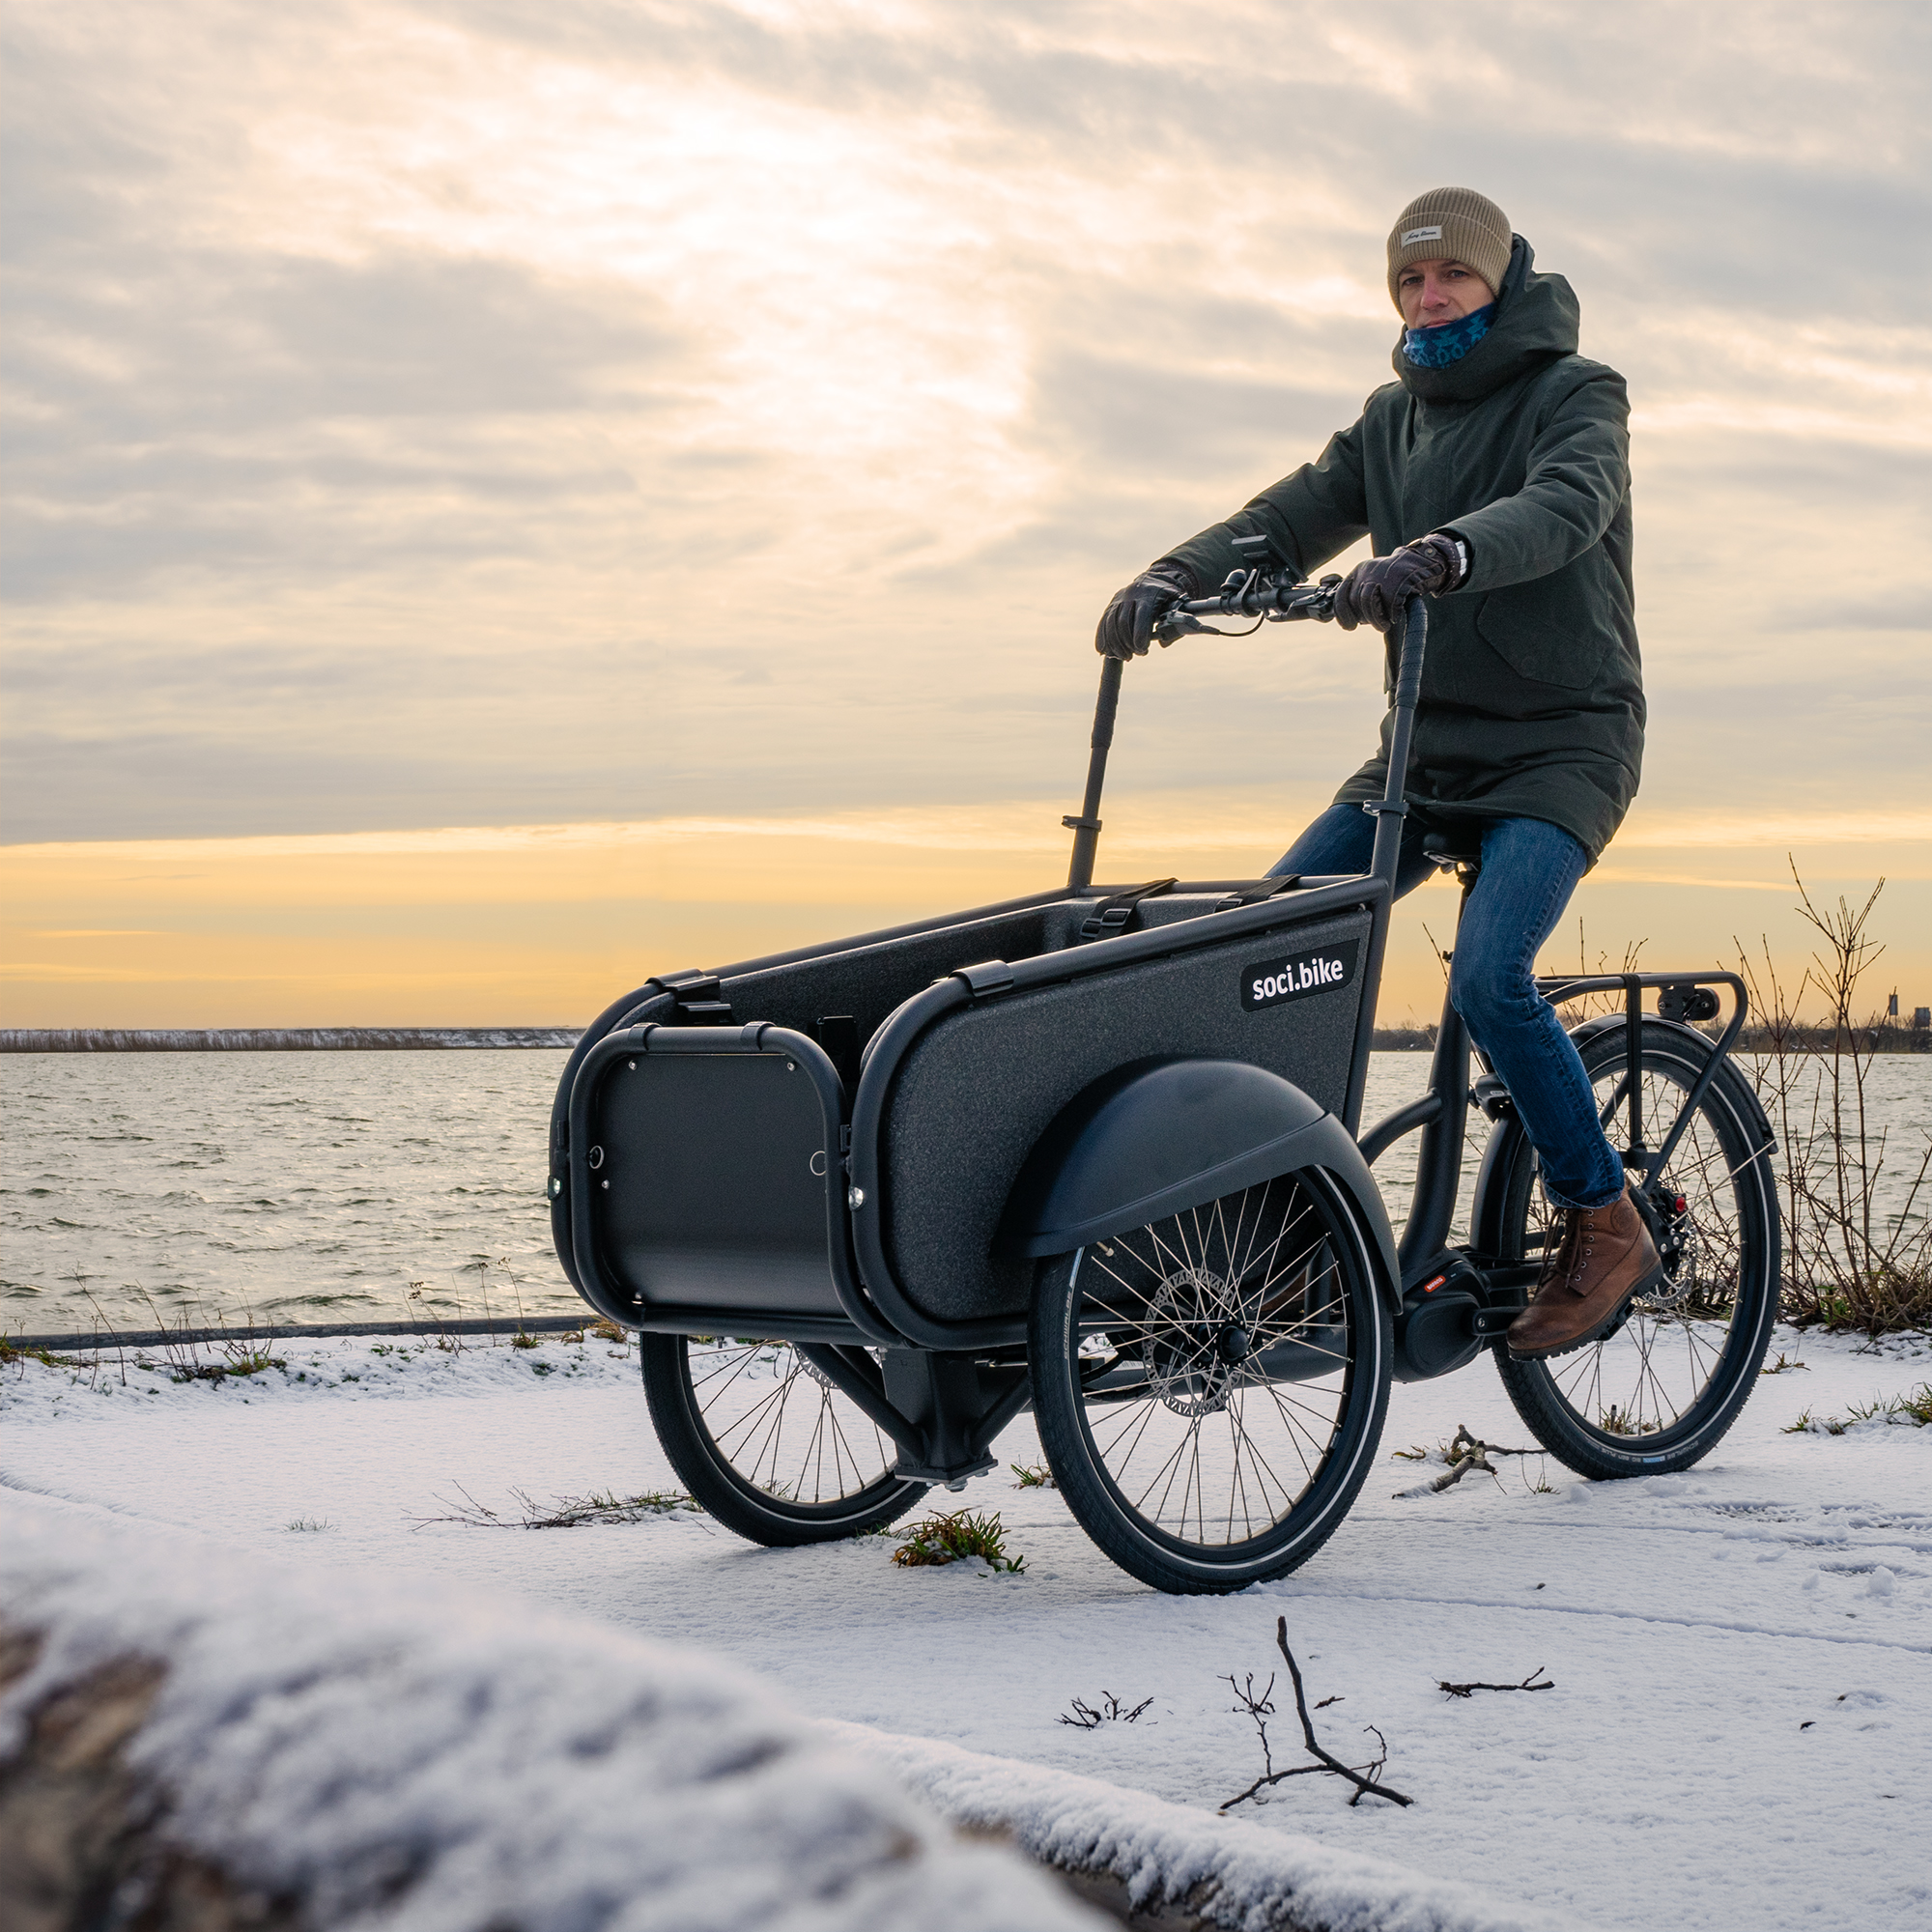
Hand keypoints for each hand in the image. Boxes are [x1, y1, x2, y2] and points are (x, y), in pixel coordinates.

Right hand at [1095, 561, 1198, 658]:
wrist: (1154, 579)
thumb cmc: (1169, 598)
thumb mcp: (1177, 606)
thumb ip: (1175, 623)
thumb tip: (1164, 643)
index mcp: (1149, 595)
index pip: (1142, 615)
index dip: (1140, 633)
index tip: (1142, 649)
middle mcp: (1131, 595)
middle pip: (1123, 621)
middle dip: (1128, 642)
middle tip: (1136, 655)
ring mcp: (1119, 599)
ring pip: (1111, 622)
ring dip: (1115, 643)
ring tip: (1124, 656)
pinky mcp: (1112, 605)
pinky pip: (1104, 621)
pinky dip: (1102, 637)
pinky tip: (1103, 650)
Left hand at [1331, 534, 1463, 632]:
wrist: (1424, 561)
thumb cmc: (1399, 579)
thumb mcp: (1376, 584)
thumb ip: (1362, 597)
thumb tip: (1352, 620)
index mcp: (1359, 571)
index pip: (1341, 595)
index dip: (1343, 615)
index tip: (1350, 627)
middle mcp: (1367, 570)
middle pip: (1355, 602)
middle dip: (1366, 618)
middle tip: (1378, 624)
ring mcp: (1383, 573)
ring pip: (1368, 603)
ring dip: (1376, 620)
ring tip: (1384, 625)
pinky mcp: (1399, 579)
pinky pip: (1390, 604)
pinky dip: (1392, 615)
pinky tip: (1396, 617)